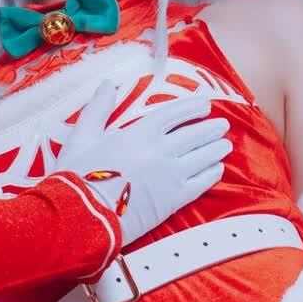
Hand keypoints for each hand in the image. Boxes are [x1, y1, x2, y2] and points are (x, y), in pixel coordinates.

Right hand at [53, 82, 230, 246]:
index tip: (204, 105)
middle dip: (211, 128)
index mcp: (140, 132)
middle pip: (195, 135)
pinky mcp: (174, 201)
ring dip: (216, 149)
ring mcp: (171, 176)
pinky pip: (201, 183)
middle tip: (222, 125)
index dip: (192, 108)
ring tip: (225, 145)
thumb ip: (97, 109)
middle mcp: (161, 151)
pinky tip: (218, 169)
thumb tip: (106, 84)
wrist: (83, 216)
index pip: (175, 114)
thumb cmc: (77, 177)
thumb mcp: (82, 137)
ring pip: (203, 157)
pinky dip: (212, 174)